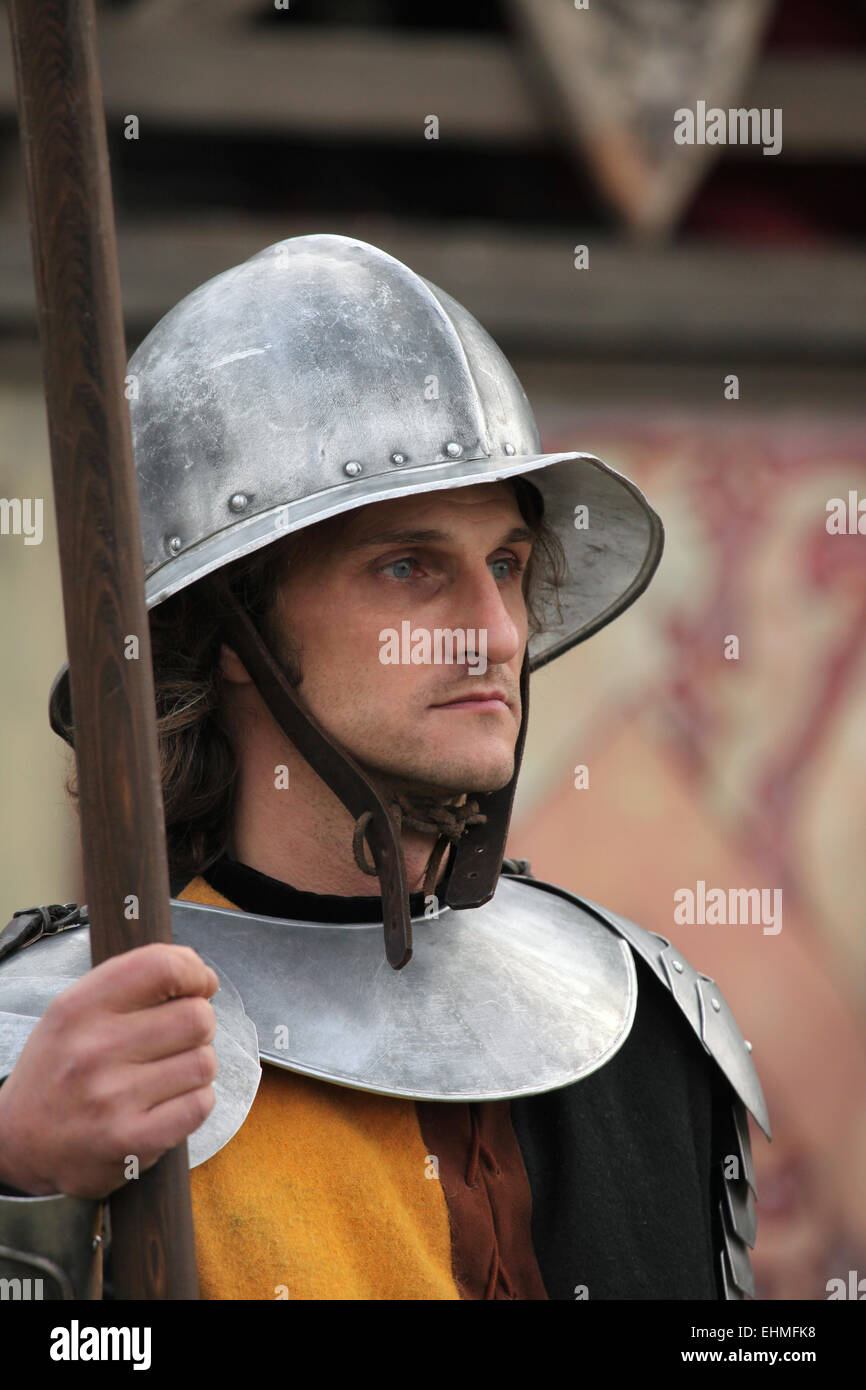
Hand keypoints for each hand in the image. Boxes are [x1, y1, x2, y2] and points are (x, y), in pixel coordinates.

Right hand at [0, 943, 218, 1199]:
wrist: (21, 1144)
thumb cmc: (62, 1068)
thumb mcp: (75, 1011)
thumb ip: (132, 983)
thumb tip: (203, 978)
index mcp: (78, 1008)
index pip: (162, 966)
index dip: (195, 972)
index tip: (199, 986)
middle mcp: (92, 1050)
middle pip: (197, 1017)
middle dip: (198, 1026)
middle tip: (176, 1040)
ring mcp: (111, 1099)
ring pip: (204, 1063)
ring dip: (195, 1068)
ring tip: (164, 1076)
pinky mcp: (130, 1142)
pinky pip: (200, 1105)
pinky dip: (194, 1103)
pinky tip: (166, 1105)